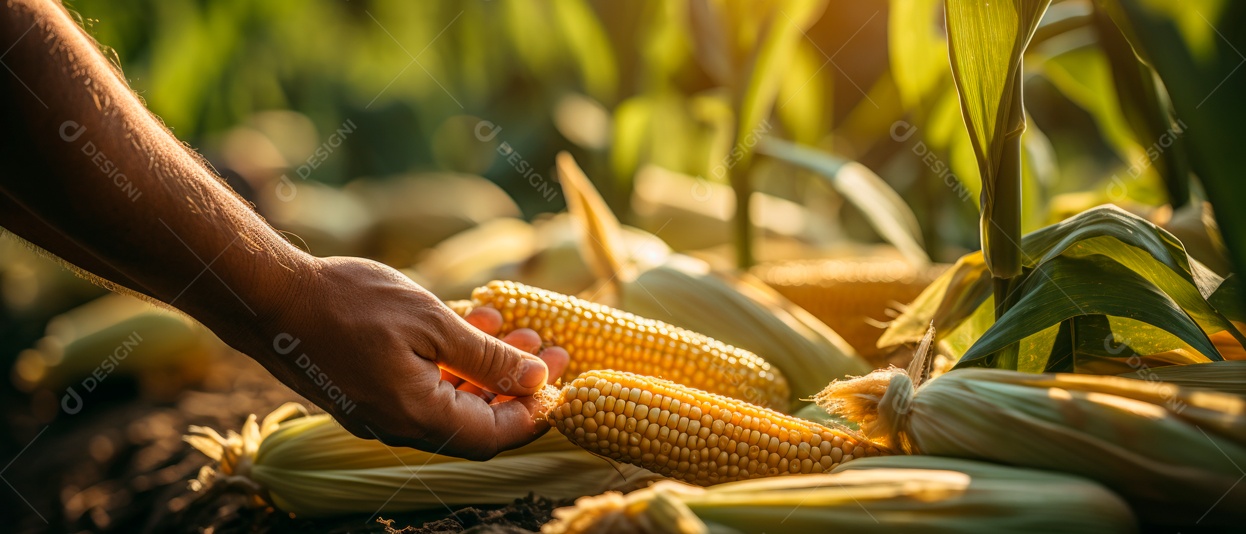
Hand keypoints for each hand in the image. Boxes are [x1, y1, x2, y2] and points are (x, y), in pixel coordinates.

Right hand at [229, 256, 567, 459]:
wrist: (270, 298)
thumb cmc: (350, 304)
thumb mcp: (432, 322)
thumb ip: (487, 357)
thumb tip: (537, 378)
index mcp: (419, 417)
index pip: (494, 435)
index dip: (533, 412)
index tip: (561, 379)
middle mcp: (400, 427)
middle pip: (476, 423)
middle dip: (517, 386)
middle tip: (552, 348)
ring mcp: (379, 413)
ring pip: (451, 402)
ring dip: (487, 370)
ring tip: (519, 328)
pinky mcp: (366, 394)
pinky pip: (423, 388)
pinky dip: (453, 364)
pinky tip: (473, 322)